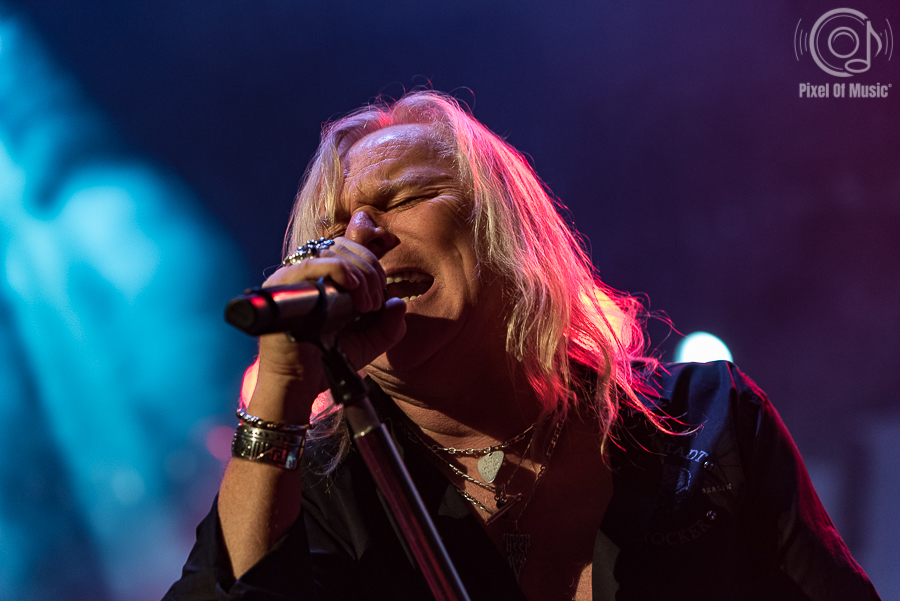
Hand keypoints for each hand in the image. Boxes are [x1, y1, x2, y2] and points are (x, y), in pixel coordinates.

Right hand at [249, 238, 406, 422]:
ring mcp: (292, 277)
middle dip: (369, 269)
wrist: (301, 384)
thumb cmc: (328, 360)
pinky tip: (354, 290)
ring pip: (331, 252)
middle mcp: (306, 272)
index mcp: (324, 277)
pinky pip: (310, 265)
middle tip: (375, 303)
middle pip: (342, 246)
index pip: (349, 249)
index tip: (381, 291)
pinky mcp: (281, 287)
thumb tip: (398, 303)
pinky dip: (338, 271)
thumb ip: (388, 326)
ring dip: (359, 273)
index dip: (371, 262)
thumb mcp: (368, 342)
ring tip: (366, 305)